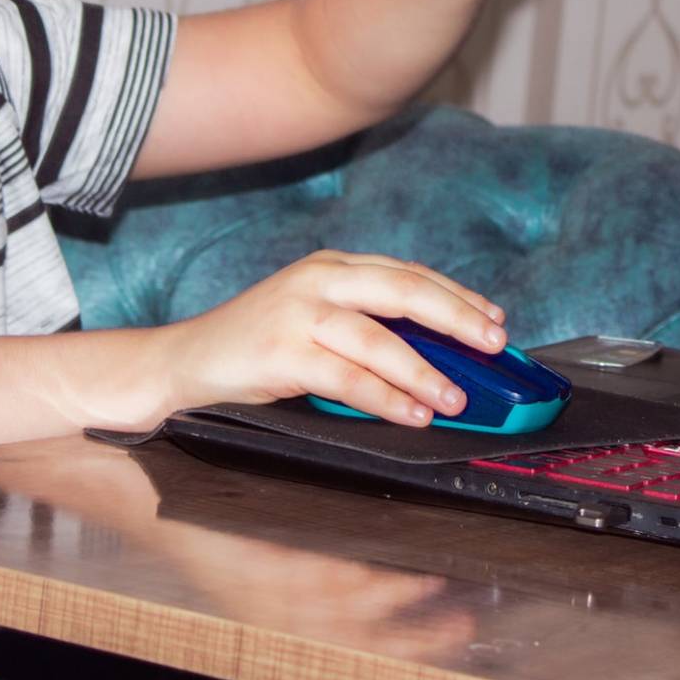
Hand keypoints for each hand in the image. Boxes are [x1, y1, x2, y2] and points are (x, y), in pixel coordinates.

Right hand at [160, 251, 506, 424]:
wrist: (184, 361)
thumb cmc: (256, 346)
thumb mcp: (314, 318)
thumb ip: (366, 324)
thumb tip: (438, 355)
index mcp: (331, 266)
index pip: (408, 274)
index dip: (456, 296)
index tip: (494, 319)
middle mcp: (318, 280)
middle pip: (404, 291)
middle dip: (457, 318)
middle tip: (494, 344)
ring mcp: (298, 313)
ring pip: (380, 338)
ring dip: (426, 371)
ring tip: (456, 397)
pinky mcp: (282, 352)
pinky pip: (348, 377)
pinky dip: (387, 398)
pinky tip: (413, 413)